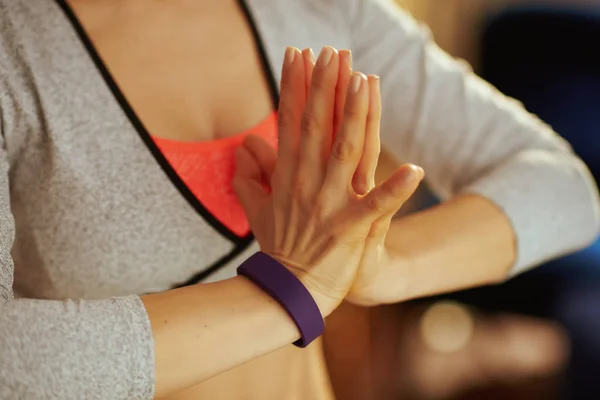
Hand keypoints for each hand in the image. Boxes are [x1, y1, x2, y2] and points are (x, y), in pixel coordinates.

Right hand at [233, 46, 421, 315]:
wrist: (290, 289)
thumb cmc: (279, 246)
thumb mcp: (258, 208)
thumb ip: (250, 175)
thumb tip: (243, 146)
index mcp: (288, 176)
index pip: (289, 122)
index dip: (292, 87)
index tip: (297, 54)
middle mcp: (307, 184)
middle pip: (317, 127)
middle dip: (323, 87)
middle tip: (330, 51)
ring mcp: (329, 205)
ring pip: (346, 152)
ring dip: (355, 116)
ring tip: (363, 80)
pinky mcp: (350, 229)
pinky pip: (377, 207)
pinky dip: (395, 190)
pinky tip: (415, 169)